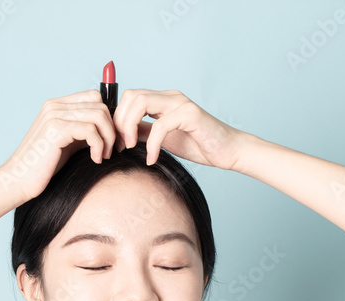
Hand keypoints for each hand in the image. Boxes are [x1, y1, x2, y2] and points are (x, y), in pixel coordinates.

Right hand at [0, 90, 115, 205]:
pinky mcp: (56, 129)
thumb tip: (110, 130)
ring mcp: (55, 115)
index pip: (94, 97)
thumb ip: (84, 133)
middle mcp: (55, 106)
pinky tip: (95, 159)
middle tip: (111, 150)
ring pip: (99, 115)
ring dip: (108, 138)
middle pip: (100, 104)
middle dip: (112, 128)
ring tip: (103, 155)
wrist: (19, 180)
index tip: (111, 140)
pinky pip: (91, 130)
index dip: (108, 117)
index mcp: (57, 106)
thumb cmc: (43, 167)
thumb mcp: (68, 144)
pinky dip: (99, 146)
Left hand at [112, 89, 247, 170]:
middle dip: (119, 122)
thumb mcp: (164, 139)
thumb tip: (125, 133)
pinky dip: (152, 144)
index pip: (130, 98)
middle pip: (131, 96)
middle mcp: (171, 97)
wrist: (228, 151)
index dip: (117, 118)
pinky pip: (161, 125)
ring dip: (130, 127)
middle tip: (120, 146)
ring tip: (131, 147)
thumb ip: (146, 132)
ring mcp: (181, 104)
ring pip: (141, 102)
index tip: (116, 142)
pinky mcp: (190, 115)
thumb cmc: (199, 144)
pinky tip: (152, 159)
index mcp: (163, 100)